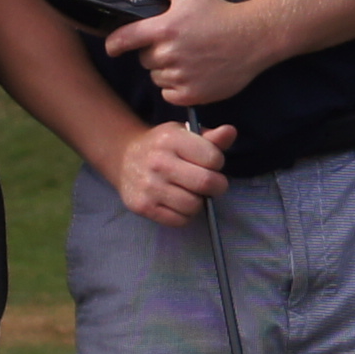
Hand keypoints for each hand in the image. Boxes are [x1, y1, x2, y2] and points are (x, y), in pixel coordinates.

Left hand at [108, 0, 270, 115]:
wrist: (254, 37)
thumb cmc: (219, 13)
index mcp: (164, 29)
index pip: (123, 40)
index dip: (114, 44)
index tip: (114, 47)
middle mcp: (170, 55)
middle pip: (144, 60)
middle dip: (154, 52)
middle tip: (177, 44)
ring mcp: (181, 77)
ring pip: (157, 78)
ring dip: (166, 71)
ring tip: (189, 58)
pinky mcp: (192, 95)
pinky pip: (170, 95)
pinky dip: (177, 88)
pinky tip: (194, 74)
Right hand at [111, 114, 233, 228]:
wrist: (124, 158)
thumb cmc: (163, 146)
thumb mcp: (184, 134)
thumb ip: (211, 137)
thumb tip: (230, 132)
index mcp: (171, 139)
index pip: (213, 158)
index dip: (217, 162)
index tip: (210, 163)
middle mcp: (158, 162)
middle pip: (206, 183)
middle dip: (216, 185)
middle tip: (209, 183)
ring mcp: (149, 186)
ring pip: (194, 205)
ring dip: (199, 201)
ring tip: (191, 192)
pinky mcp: (142, 207)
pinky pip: (179, 221)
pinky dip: (185, 215)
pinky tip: (178, 202)